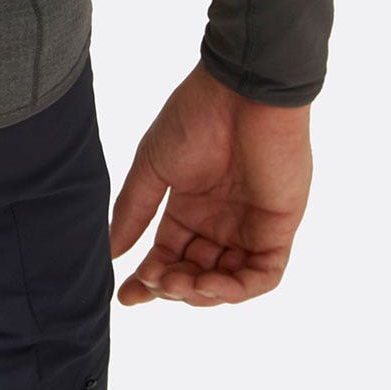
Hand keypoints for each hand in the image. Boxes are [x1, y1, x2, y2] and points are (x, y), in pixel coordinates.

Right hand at [109, 63, 311, 307]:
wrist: (241, 92)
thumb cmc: (194, 118)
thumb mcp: (153, 166)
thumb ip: (134, 210)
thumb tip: (111, 253)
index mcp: (189, 207)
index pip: (169, 256)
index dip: (148, 280)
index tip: (126, 297)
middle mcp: (220, 223)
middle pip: (195, 274)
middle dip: (172, 287)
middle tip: (153, 282)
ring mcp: (250, 228)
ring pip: (227, 283)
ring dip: (201, 292)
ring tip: (177, 283)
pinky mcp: (278, 229)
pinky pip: (262, 275)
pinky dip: (236, 289)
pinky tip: (208, 282)